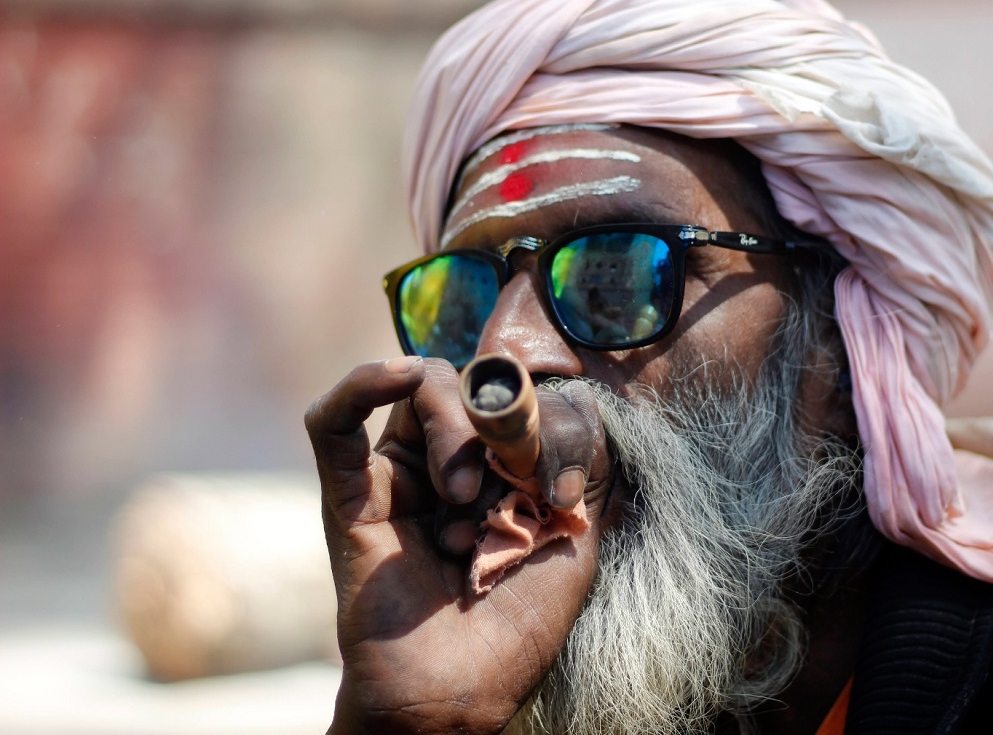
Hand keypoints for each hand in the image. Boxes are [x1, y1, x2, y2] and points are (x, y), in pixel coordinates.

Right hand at [305, 356, 612, 733]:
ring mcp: (396, 476)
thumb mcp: (572, 535)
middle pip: (471, 386)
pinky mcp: (348, 495)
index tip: (561, 493)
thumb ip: (578, 466)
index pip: (522, 401)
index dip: (547, 427)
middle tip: (512, 485)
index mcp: (499, 472)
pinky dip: (364, 381)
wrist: (460, 692)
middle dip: (503, 423)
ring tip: (464, 495)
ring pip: (419, 388)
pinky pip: (333, 420)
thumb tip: (585, 402)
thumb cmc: (518, 625)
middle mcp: (445, 464)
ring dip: (456, 426)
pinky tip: (397, 374)